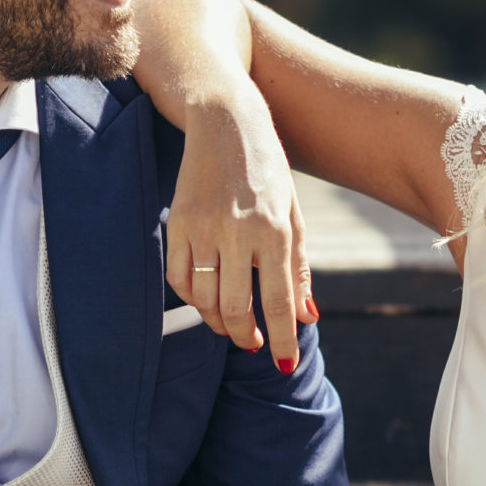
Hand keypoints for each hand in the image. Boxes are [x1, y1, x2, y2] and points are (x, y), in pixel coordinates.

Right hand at [164, 89, 318, 371]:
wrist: (225, 122)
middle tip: (253, 343)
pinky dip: (193, 299)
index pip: (279, 299)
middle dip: (246, 336)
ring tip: (232, 325)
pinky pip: (180, 278)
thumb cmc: (268, 171)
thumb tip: (307, 317)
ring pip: (205, 298)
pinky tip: (207, 300)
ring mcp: (203, 228)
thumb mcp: (294, 214)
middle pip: (237, 307)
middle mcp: (238, 231)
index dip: (281, 338)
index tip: (283, 362)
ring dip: (219, 322)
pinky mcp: (178, 223)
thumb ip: (299, 267)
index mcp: (275, 229)